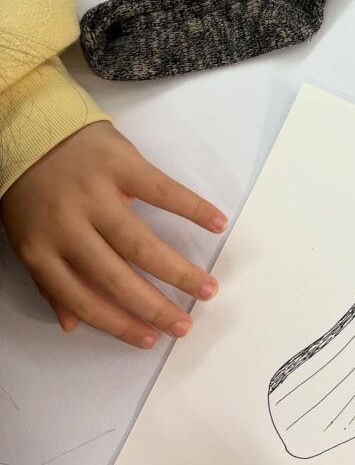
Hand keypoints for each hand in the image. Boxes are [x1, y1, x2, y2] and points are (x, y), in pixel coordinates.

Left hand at [1, 122, 226, 348]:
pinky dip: (192, 208)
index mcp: (41, 249)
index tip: (150, 339)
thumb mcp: (27, 237)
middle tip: (186, 324)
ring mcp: (95, 194)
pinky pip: (162, 191)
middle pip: (117, 277)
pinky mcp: (120, 164)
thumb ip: (49, 281)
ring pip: (140, 243)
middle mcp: (67, 226)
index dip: (119, 323)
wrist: (30, 125)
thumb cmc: (30, 187)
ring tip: (207, 288)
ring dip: (178, 270)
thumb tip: (72, 325)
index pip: (84, 298)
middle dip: (156, 306)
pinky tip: (216, 224)